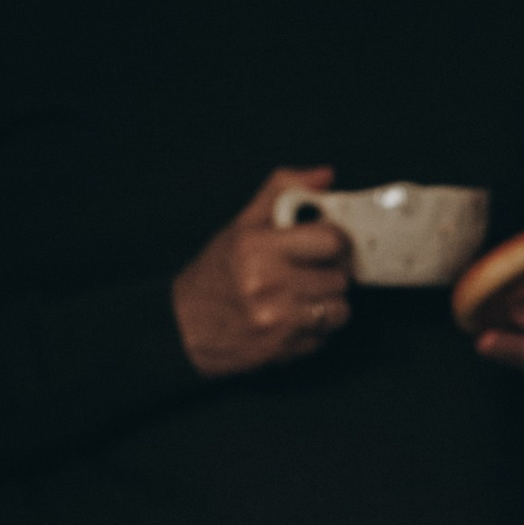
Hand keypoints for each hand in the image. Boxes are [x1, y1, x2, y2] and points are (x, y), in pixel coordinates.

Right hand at [170, 167, 351, 376]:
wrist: (183, 328)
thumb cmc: (216, 275)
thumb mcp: (241, 225)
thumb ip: (282, 192)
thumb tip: (325, 176)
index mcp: (258, 247)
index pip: (332, 240)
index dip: (336, 241)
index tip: (327, 245)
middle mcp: (268, 284)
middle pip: (340, 278)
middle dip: (331, 274)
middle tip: (310, 273)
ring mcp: (276, 320)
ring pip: (339, 311)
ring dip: (328, 305)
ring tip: (303, 297)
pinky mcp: (282, 348)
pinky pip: (325, 337)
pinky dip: (315, 330)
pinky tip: (292, 320)